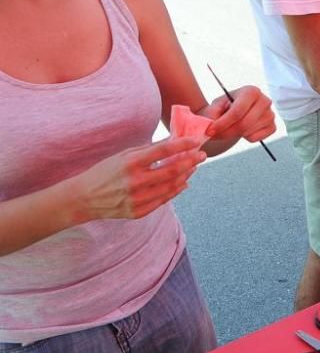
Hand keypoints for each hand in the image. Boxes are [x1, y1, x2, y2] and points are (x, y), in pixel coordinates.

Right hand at [70, 136, 206, 221]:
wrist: (84, 199)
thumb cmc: (105, 171)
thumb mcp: (123, 155)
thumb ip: (148, 149)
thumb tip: (173, 141)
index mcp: (130, 164)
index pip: (163, 151)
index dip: (183, 145)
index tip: (195, 140)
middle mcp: (135, 182)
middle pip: (172, 170)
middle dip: (191, 161)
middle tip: (202, 155)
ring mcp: (137, 199)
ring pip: (171, 187)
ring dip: (186, 175)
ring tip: (194, 167)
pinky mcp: (138, 212)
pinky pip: (164, 200)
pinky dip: (176, 190)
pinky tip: (183, 182)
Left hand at [202, 86, 275, 143]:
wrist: (233, 114)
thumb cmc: (223, 109)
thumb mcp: (215, 107)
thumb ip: (213, 114)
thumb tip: (210, 126)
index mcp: (251, 91)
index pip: (237, 111)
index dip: (222, 123)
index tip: (209, 131)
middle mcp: (264, 100)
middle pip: (244, 123)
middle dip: (227, 132)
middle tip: (214, 135)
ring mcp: (270, 114)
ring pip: (249, 132)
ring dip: (235, 134)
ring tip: (230, 128)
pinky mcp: (272, 127)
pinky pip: (256, 138)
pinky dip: (246, 137)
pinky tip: (243, 129)